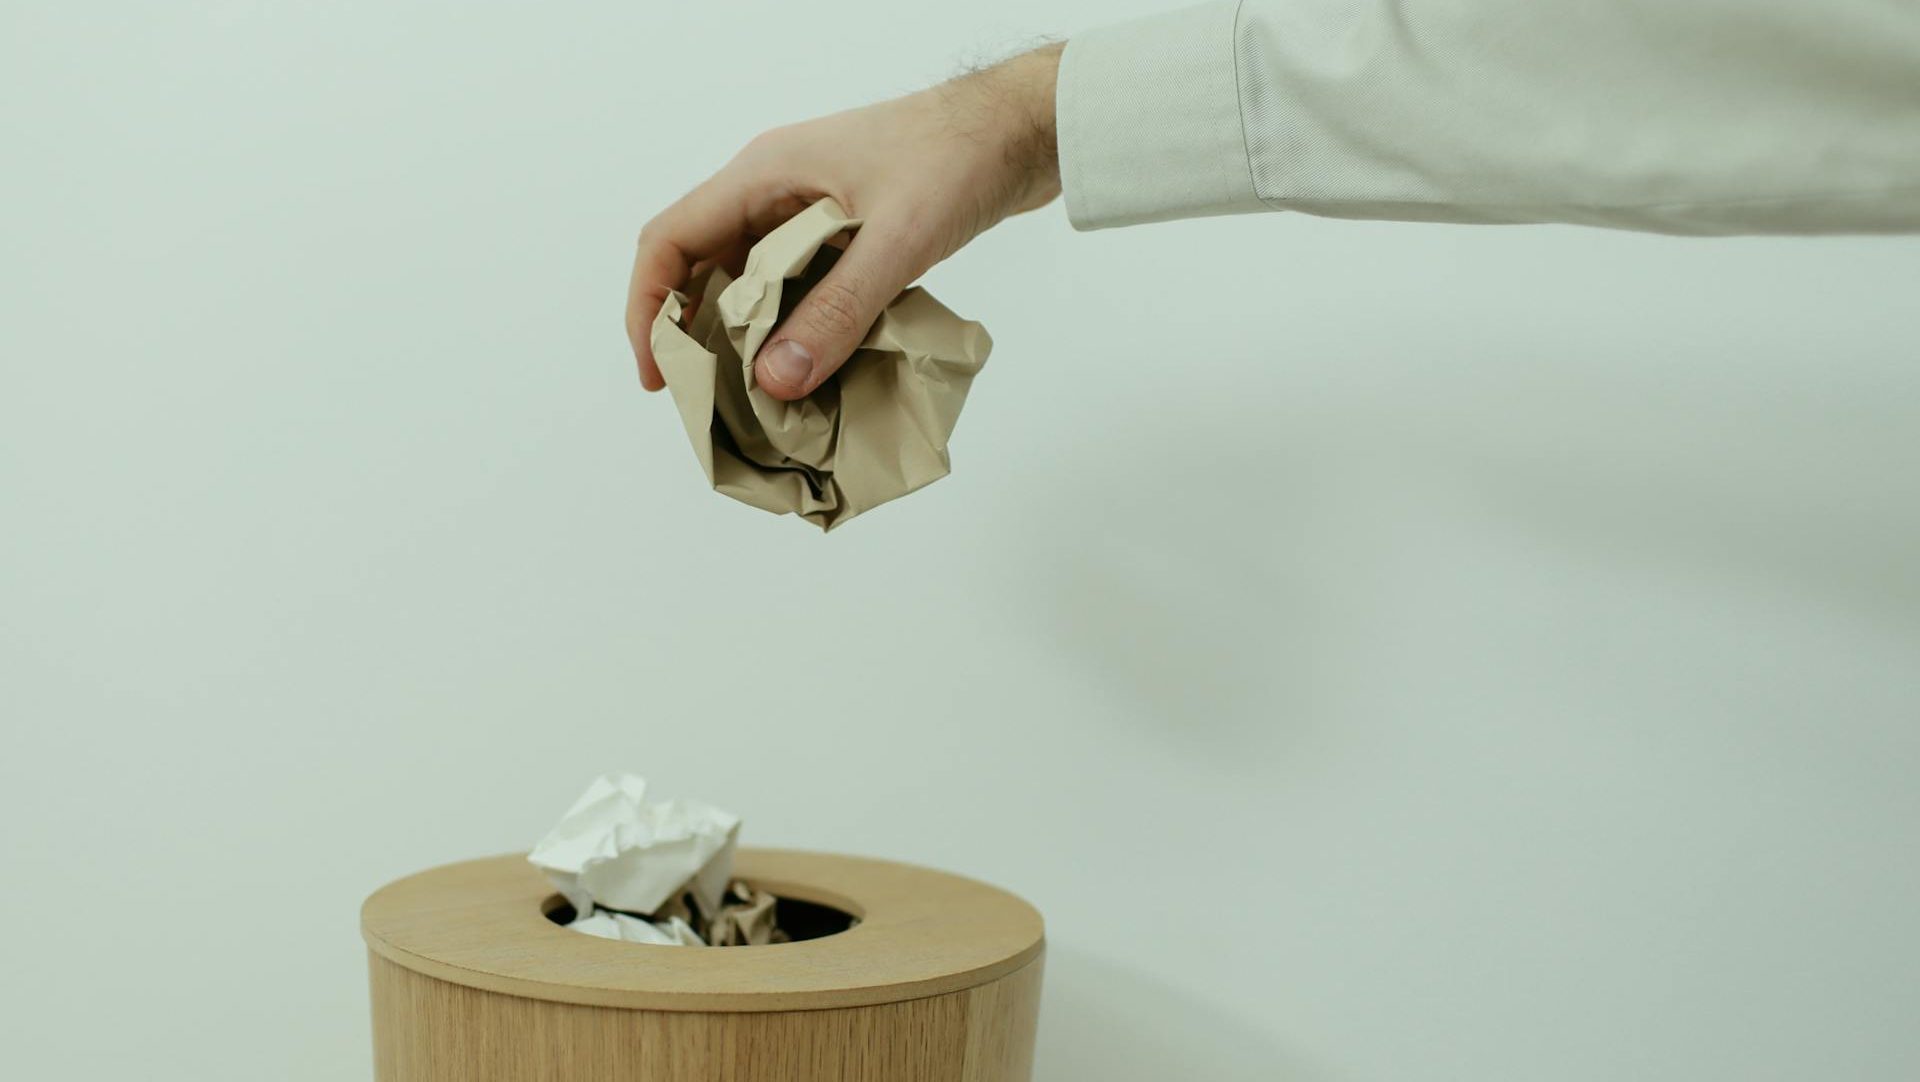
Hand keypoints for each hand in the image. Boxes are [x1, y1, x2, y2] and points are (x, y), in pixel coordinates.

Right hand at [626, 44, 1063, 399]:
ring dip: (745, 336)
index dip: (649, 309)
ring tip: (752, 400)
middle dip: (694, 334)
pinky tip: (808, 369)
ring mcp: (810, 208)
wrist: (1023, 128)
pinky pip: (796, 284)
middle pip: (702, 264)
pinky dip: (791, 326)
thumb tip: (773, 380)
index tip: (657, 375)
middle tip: (707, 402)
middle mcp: (775, 190)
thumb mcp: (896, 240)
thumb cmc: (958, 159)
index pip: (671, 240)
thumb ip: (836, 310)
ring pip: (750, 279)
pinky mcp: (846, 231)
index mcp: (764, 176)